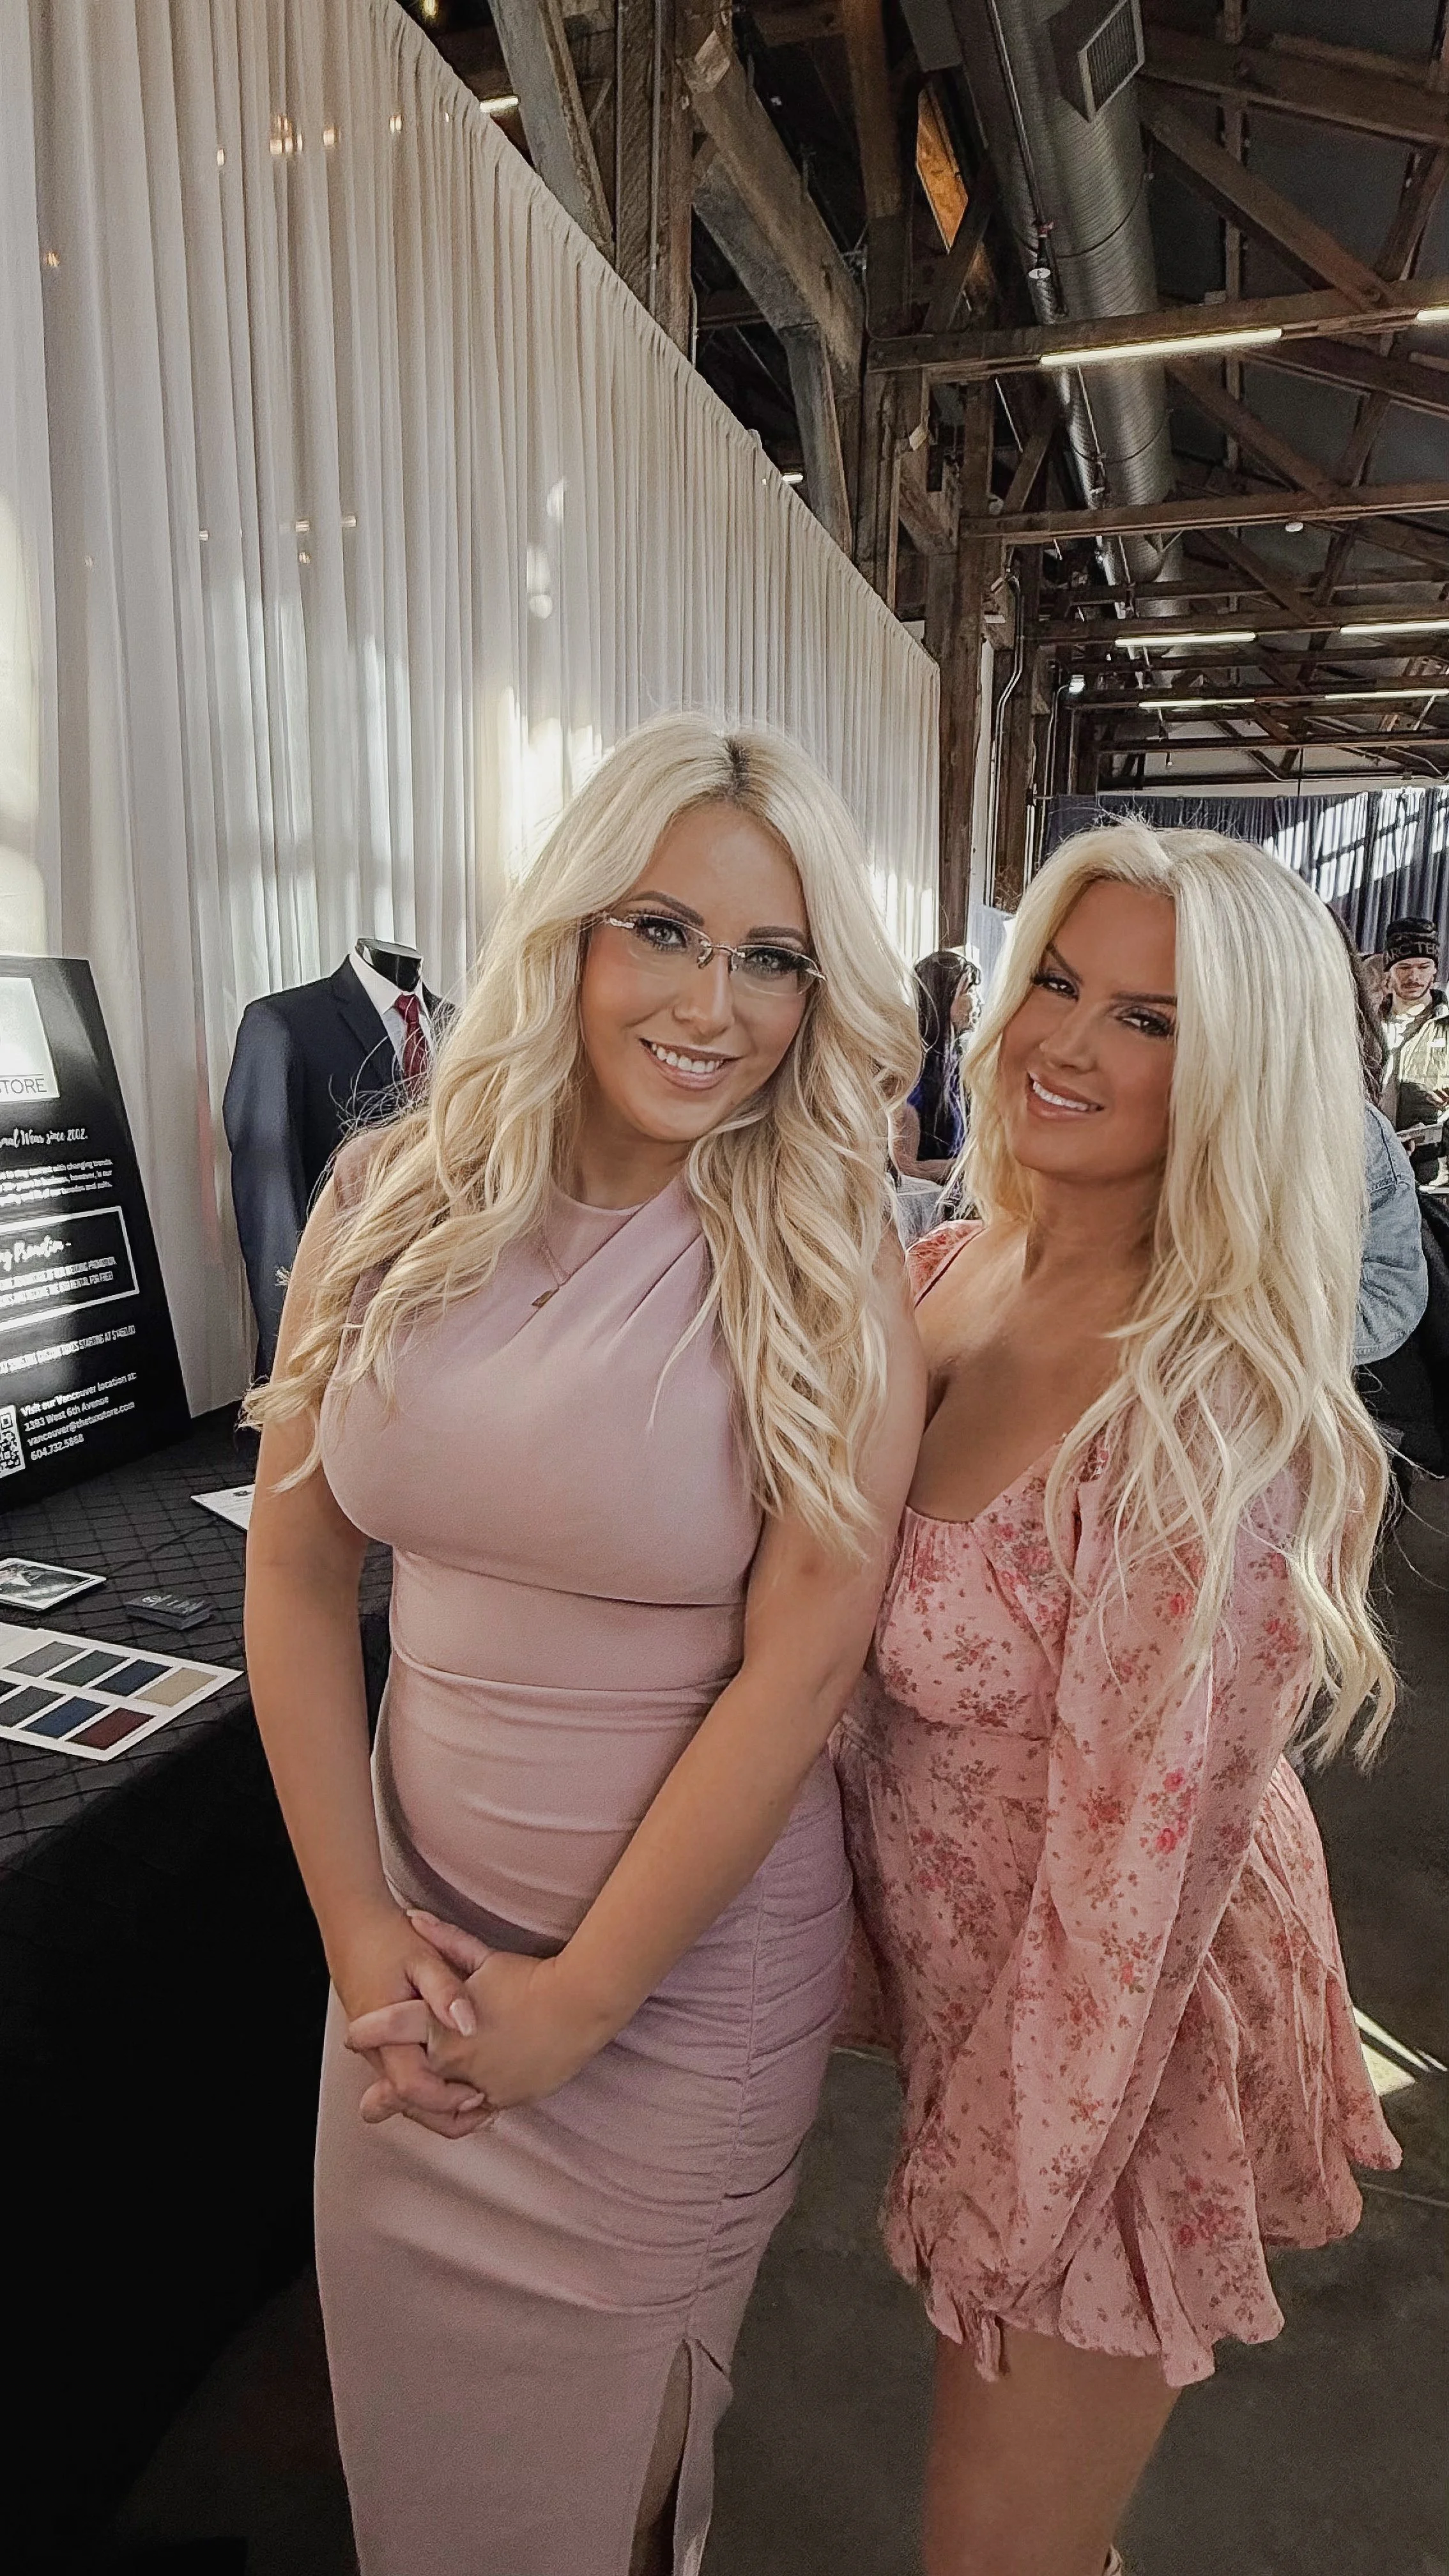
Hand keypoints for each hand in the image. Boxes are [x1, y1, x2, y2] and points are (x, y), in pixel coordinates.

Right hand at [328, 1902, 494, 2138]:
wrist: (353, 1923)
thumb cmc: (388, 1939)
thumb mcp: (424, 1959)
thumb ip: (446, 1992)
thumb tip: (467, 2025)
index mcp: (384, 2034)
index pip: (412, 2088)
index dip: (446, 2099)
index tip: (480, 2093)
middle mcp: (376, 2050)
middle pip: (408, 2103)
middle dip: (446, 2114)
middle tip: (487, 2108)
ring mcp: (377, 2049)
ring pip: (406, 2093)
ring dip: (440, 2100)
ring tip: (481, 2098)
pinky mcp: (382, 2043)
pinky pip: (405, 2075)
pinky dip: (431, 2083)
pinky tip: (459, 2077)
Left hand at [344, 1909, 610, 2113]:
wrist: (579, 2004)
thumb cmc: (528, 1978)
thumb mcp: (483, 1958)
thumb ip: (444, 1941)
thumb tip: (411, 1916)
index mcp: (445, 2023)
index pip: (393, 2028)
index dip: (369, 2032)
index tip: (353, 2037)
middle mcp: (457, 2058)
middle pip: (410, 2082)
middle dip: (386, 2094)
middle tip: (369, 2104)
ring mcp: (482, 2083)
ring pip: (442, 2106)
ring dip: (426, 2109)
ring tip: (412, 2111)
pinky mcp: (506, 2097)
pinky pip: (477, 2112)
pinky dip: (465, 2109)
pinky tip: (459, 2107)